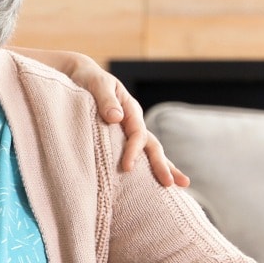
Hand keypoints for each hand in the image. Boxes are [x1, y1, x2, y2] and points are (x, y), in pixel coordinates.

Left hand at [53, 50, 187, 186]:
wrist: (82, 77)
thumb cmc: (89, 80)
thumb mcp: (97, 84)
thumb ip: (106, 99)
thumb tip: (116, 118)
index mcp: (130, 110)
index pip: (137, 134)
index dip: (133, 151)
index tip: (127, 167)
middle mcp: (134, 122)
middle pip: (152, 145)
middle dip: (161, 165)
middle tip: (170, 183)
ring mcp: (130, 131)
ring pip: (150, 151)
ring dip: (164, 167)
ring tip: (181, 185)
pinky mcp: (121, 139)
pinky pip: (138, 154)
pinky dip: (148, 168)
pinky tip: (154, 183)